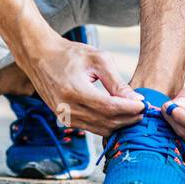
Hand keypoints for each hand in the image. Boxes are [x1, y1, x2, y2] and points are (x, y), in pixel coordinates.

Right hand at [25, 36, 143, 137]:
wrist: (40, 56)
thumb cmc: (70, 54)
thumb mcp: (97, 60)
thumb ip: (117, 82)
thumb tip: (136, 100)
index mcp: (74, 91)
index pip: (109, 108)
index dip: (129, 109)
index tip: (144, 104)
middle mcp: (67, 108)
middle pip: (106, 122)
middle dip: (128, 118)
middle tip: (143, 110)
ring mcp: (64, 117)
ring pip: (100, 129)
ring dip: (119, 124)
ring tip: (134, 113)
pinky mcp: (65, 120)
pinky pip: (91, 128)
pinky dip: (107, 124)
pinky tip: (118, 116)